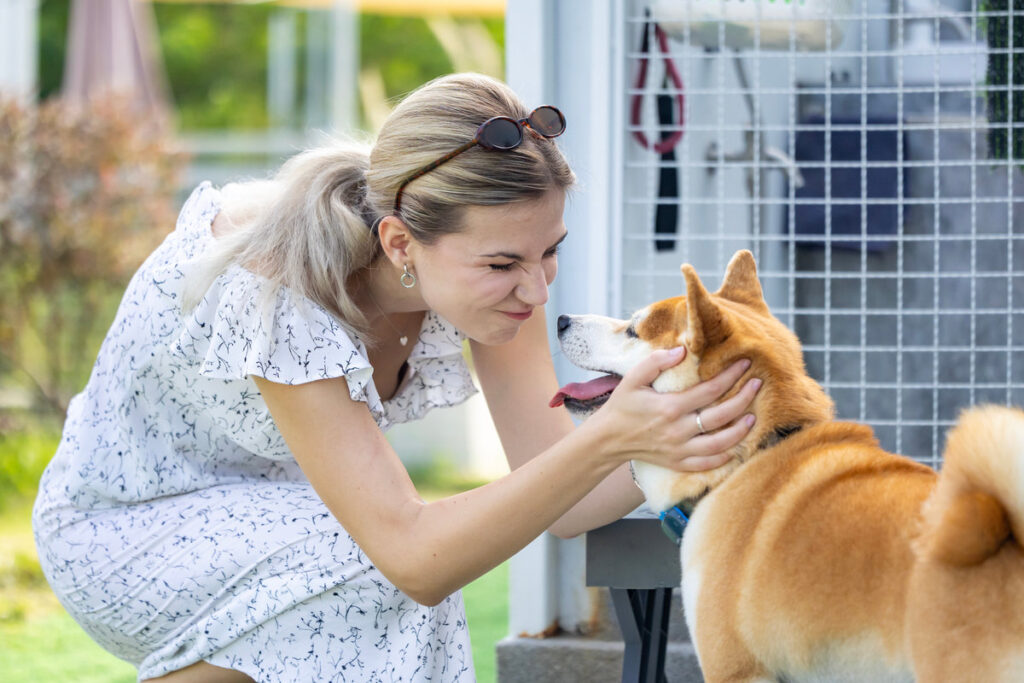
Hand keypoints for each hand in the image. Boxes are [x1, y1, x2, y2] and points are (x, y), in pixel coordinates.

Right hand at [589, 348, 759, 471]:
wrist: (607, 440)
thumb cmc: (621, 406)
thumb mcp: (632, 378)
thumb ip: (656, 362)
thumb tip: (682, 351)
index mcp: (669, 407)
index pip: (710, 390)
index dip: (731, 376)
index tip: (745, 363)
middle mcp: (678, 430)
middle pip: (722, 416)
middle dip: (744, 399)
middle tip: (757, 385)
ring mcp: (679, 449)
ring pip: (720, 443)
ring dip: (740, 430)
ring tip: (752, 417)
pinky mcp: (678, 463)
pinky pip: (707, 463)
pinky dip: (725, 457)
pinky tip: (735, 446)